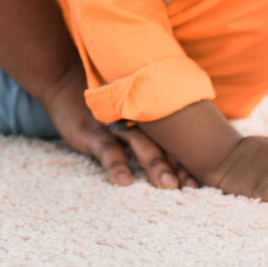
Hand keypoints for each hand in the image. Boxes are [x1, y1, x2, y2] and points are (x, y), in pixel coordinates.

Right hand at [42, 61, 196, 189]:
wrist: (64, 80)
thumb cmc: (104, 103)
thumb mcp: (129, 107)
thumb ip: (151, 120)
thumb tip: (180, 146)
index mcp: (148, 112)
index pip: (175, 136)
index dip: (189, 157)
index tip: (202, 179)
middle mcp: (136, 116)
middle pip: (164, 142)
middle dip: (180, 165)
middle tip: (193, 187)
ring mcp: (115, 122)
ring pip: (141, 144)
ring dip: (156, 165)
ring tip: (169, 186)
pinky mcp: (92, 130)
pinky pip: (107, 148)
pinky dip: (116, 164)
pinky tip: (124, 182)